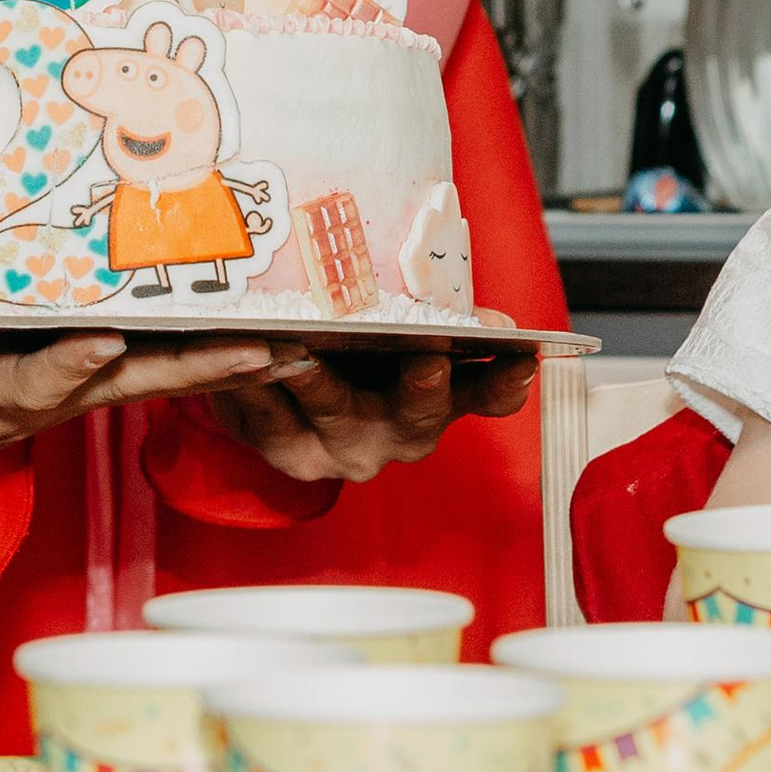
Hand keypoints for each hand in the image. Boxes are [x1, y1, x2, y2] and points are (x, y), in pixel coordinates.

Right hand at [0, 329, 286, 502]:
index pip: (30, 382)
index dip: (65, 364)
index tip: (104, 342)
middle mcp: (38, 394)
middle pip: (128, 381)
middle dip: (196, 368)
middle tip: (267, 351)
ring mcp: (63, 384)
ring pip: (154, 368)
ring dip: (221, 358)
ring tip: (298, 338)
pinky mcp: (74, 371)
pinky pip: (150, 357)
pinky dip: (203, 346)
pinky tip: (263, 329)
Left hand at [203, 343, 532, 485]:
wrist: (277, 393)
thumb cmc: (352, 353)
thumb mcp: (399, 332)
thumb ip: (440, 321)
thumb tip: (495, 322)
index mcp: (439, 401)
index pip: (487, 397)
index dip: (506, 382)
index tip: (523, 358)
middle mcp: (397, 435)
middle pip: (416, 416)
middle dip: (422, 387)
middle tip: (427, 358)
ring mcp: (341, 449)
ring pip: (334, 411)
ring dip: (319, 380)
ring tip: (303, 347)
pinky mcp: (284, 450)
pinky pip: (268, 414)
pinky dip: (256, 383)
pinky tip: (247, 351)